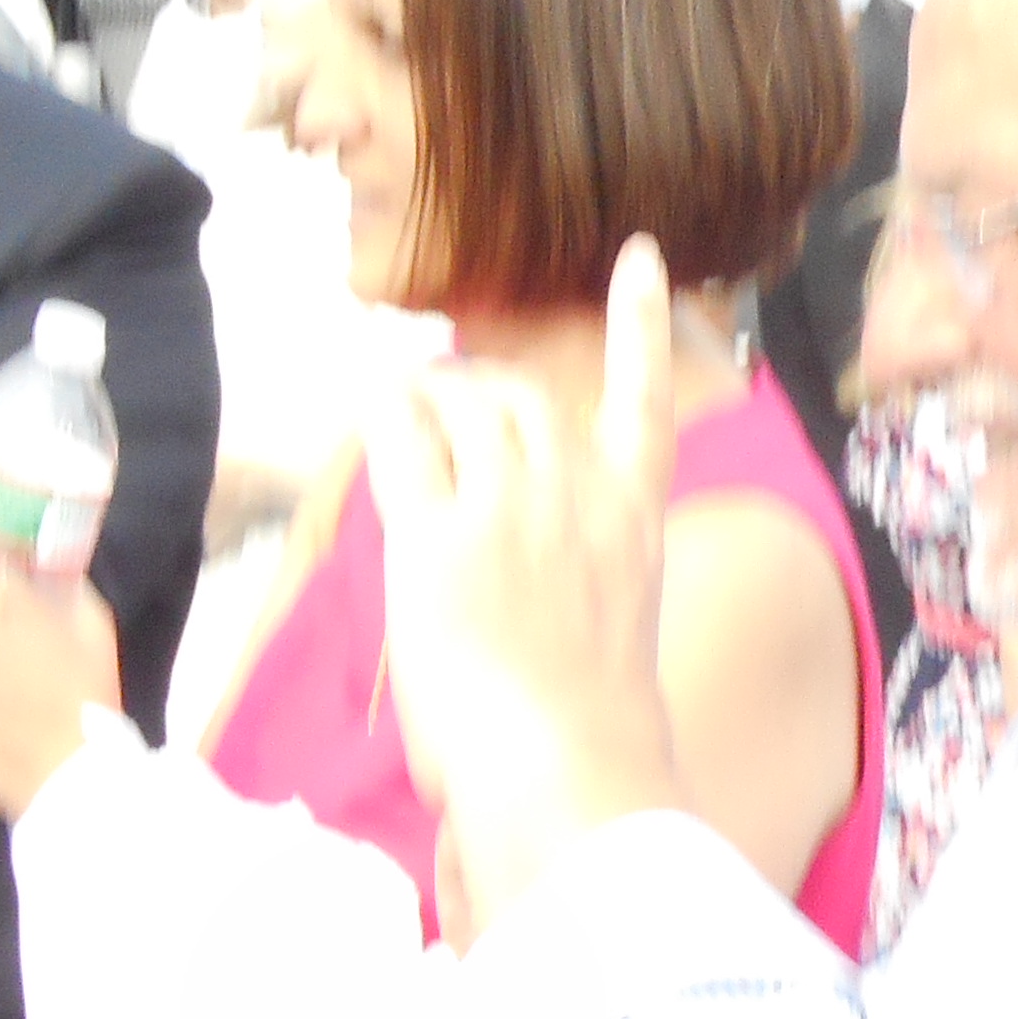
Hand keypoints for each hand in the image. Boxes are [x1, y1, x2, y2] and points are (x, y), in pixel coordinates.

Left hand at [365, 236, 686, 925]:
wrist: (569, 762)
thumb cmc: (590, 731)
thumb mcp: (612, 633)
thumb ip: (585, 575)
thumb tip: (528, 573)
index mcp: (634, 522)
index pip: (645, 401)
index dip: (639, 322)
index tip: (638, 256)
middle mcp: (578, 496)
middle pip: (524, 398)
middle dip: (477, 387)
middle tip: (441, 401)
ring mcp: (510, 508)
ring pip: (463, 407)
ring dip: (427, 401)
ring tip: (403, 417)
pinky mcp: (438, 535)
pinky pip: (403, 443)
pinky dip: (384, 417)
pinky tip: (372, 409)